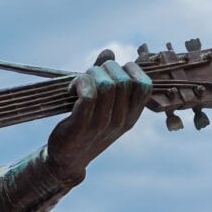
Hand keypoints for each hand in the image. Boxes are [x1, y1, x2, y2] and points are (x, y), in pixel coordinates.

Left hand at [46, 54, 151, 181]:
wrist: (67, 160)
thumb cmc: (84, 127)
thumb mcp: (102, 105)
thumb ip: (106, 77)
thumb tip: (109, 51)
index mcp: (131, 116)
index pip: (145, 85)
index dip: (131, 69)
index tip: (113, 70)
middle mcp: (121, 120)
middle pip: (122, 80)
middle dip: (104, 68)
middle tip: (89, 76)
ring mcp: (102, 124)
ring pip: (104, 84)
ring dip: (89, 75)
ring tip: (78, 82)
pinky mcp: (82, 125)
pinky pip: (87, 95)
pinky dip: (78, 84)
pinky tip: (70, 89)